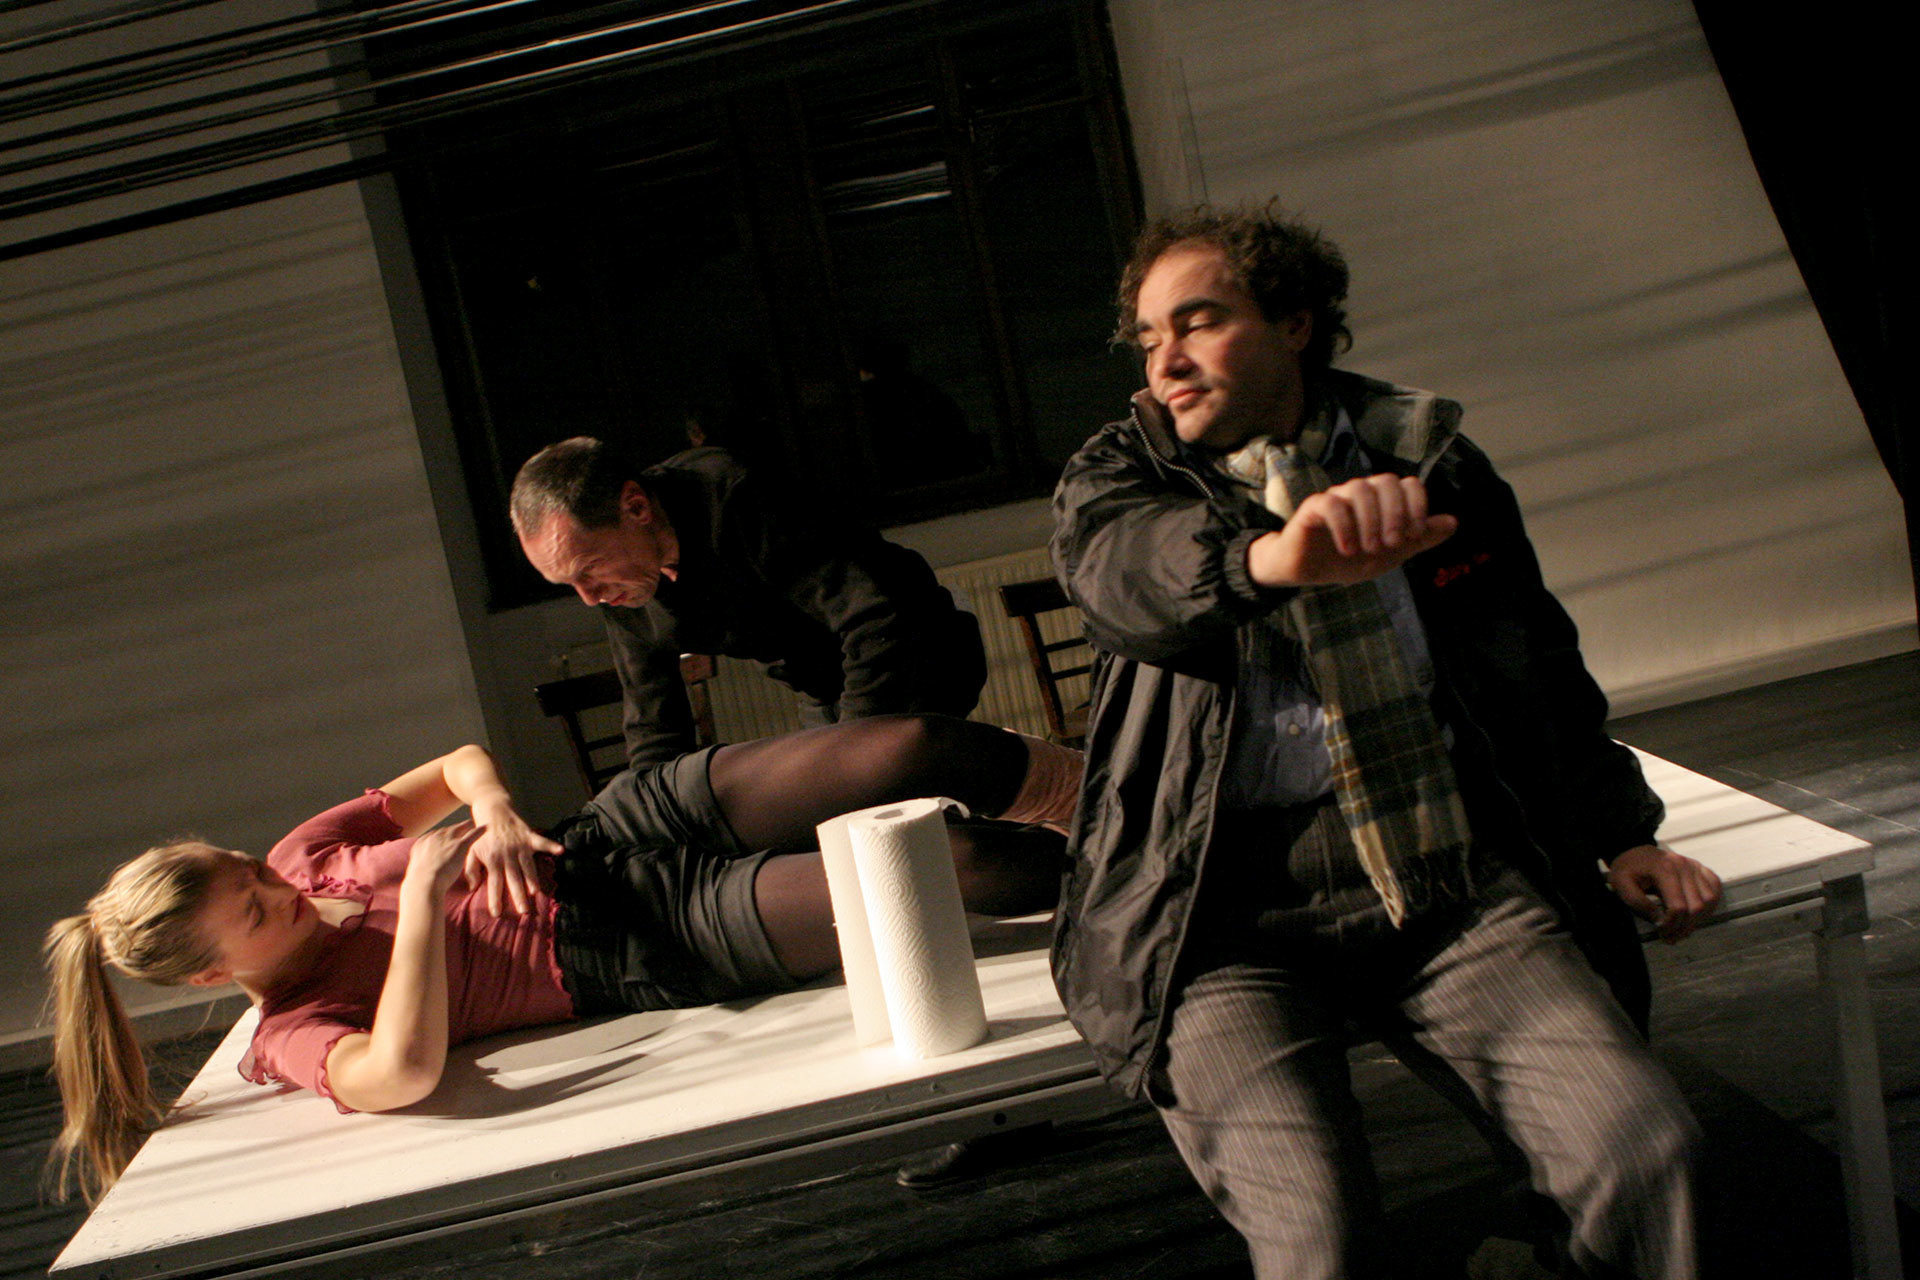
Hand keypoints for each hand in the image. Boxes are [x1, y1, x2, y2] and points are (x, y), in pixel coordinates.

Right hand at [405, 820, 485, 898]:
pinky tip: (486, 828)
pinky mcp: (459, 845)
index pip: (435, 835)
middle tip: (462, 826)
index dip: (444, 836)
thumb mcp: (418, 870)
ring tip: (472, 824)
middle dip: (455, 829)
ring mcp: (447, 840)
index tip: (448, 835)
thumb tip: (424, 871)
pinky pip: (472, 834)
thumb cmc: (420, 883)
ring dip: (466, 826)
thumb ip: (423, 865)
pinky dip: (479, 831)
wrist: (424, 883)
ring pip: (459, 829)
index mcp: (422, 843)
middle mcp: (434, 837)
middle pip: (447, 830)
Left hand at [465, 798, 561, 915]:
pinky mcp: (529, 836)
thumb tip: (472, 888)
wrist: (492, 810)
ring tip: (536, 892)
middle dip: (518, 896)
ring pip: (527, 866)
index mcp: (492, 860)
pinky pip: (541, 842)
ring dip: (532, 879)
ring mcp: (519, 845)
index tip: (497, 914)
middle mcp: (506, 854)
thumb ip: (471, 870)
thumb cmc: (481, 835)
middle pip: (513, 879)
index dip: (495, 899)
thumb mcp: (470, 851)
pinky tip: (561, 851)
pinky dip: (551, 845)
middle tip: (523, 911)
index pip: (493, 883)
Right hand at [1247, 473, 1457, 587]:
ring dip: (1370, 521)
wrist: (1309, 571)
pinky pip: (1332, 504)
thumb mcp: (1392, 554)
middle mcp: (1362, 492)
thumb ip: (1420, 538)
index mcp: (1383, 500)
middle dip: (1395, 514)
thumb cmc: (1349, 558)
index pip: (1409, 484)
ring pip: (1360, 488)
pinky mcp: (1314, 507)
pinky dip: (1344, 526)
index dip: (1416, 507)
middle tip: (1391, 544)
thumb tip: (1453, 522)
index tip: (1413, 536)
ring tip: (1367, 550)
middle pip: (1386, 481)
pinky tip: (1348, 549)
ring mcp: (1337, 497)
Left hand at [1607, 844, 1722, 942]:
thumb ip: (1639, 904)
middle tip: (1671, 938)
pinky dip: (1710, 905)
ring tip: (1681, 929)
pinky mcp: (1701, 869)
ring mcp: (1695, 866)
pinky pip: (1715, 889)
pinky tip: (1695, 915)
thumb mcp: (1622, 886)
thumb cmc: (1627, 869)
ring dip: (1698, 920)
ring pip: (1709, 900)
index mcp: (1665, 870)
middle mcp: (1685, 866)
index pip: (1678, 906)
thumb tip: (1660, 921)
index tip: (1661, 933)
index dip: (1672, 925)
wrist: (1633, 851)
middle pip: (1696, 906)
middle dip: (1685, 928)